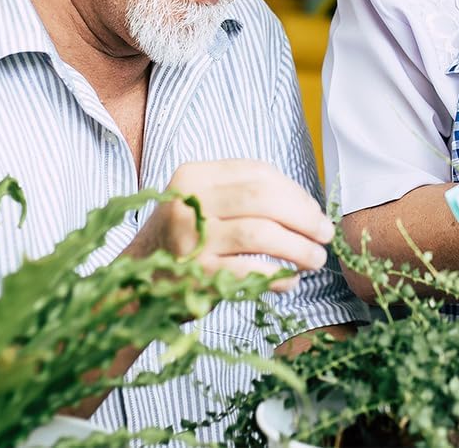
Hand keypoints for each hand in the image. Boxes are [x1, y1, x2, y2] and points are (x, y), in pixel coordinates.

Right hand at [128, 159, 334, 291]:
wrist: (132, 285)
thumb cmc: (183, 241)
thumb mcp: (204, 205)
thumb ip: (245, 196)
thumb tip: (310, 208)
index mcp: (194, 175)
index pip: (259, 174)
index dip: (295, 193)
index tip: (315, 210)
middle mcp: (188, 200)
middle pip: (264, 199)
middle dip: (304, 216)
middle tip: (325, 234)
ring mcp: (189, 237)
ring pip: (262, 233)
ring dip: (299, 246)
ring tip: (316, 258)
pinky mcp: (194, 274)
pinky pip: (250, 270)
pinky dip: (278, 275)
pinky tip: (290, 280)